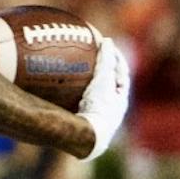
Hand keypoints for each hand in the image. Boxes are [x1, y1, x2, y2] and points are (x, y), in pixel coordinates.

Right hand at [75, 31, 130, 163]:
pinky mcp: (80, 127)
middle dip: (100, 73)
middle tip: (91, 58)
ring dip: (84, 86)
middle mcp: (110, 113)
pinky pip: (76, 108)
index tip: (108, 46)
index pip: (123, 75)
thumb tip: (106, 40)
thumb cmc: (98, 108)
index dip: (117, 59)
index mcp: (120, 103)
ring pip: (92, 99)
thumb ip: (106, 60)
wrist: (85, 138)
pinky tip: (57, 92)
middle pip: (108, 87)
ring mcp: (94, 121)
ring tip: (73, 73)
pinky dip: (70, 98)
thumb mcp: (103, 80)